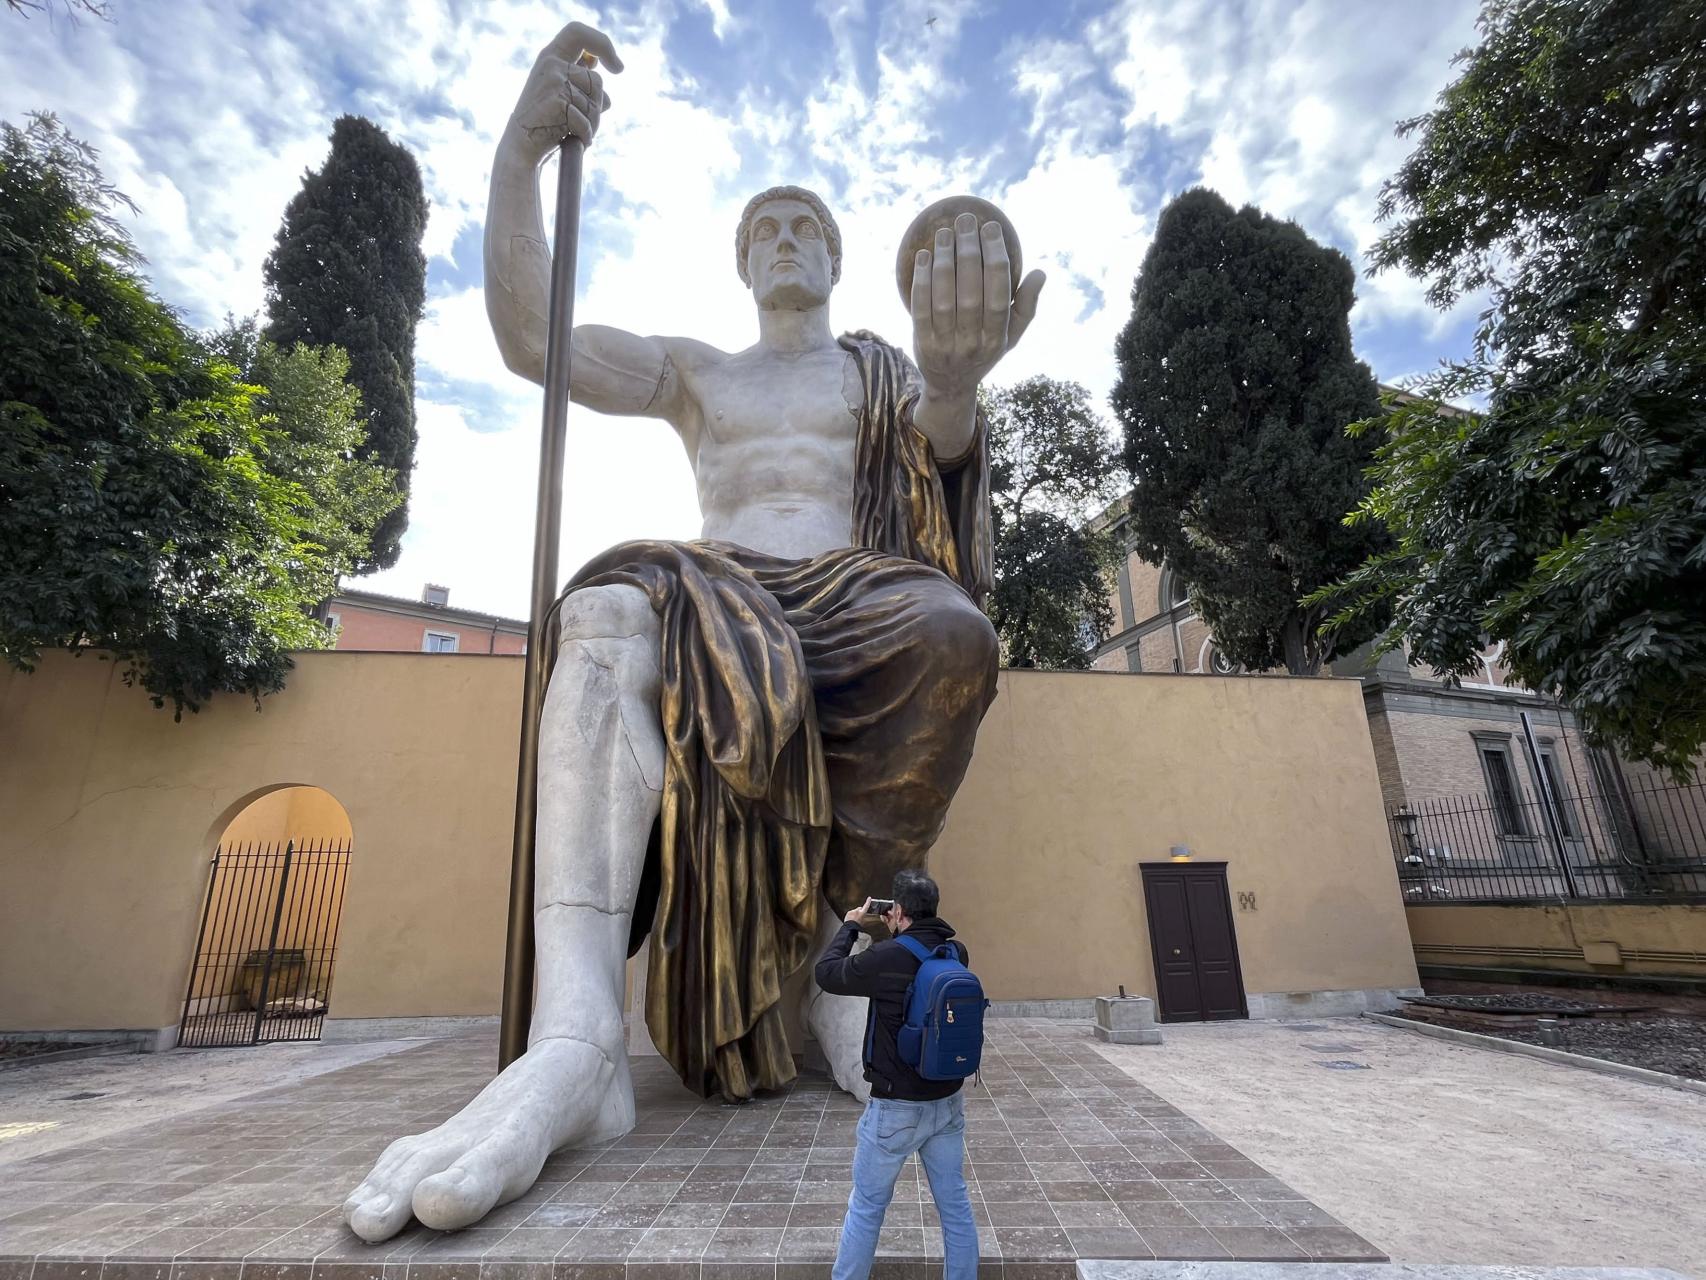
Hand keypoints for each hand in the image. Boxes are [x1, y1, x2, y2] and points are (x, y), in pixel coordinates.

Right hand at [508, 22, 624, 164]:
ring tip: (572, 130)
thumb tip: (603, 66)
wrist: (521, 148)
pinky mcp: (556, 101)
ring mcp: (553, 81)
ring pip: (596, 102)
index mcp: (551, 56)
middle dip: (597, 106)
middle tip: (583, 121)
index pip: (578, 33)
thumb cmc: (545, 122)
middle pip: (597, 80)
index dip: (602, 44)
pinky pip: (586, 121)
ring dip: (592, 123)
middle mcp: (551, 63)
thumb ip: (579, 78)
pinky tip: (570, 138)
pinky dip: (584, 135)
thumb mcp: (561, 93)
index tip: (618, 67)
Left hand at [844, 897, 873, 924]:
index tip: (869, 897)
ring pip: (855, 911)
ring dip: (855, 913)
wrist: (850, 928)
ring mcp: (852, 911)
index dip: (868, 901)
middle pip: (859, 908)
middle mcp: (857, 911)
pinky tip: (851, 919)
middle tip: (859, 916)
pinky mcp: (848, 912)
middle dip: (860, 910)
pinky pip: (851, 913)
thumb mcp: (864, 922)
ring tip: (854, 920)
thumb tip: (864, 915)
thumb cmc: (858, 926)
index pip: (866, 906)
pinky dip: (851, 915)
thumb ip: (864, 917)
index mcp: (862, 913)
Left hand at [911, 213, 1044, 396]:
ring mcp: (945, 346)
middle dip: (969, 253)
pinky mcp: (921, 344)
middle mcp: (972, 344)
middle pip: (970, 293)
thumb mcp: (1012, 336)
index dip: (995, 259)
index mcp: (997, 339)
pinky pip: (920, 308)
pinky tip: (924, 256)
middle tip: (966, 221)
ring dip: (944, 262)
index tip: (992, 228)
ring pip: (943, 299)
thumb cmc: (985, 349)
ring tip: (945, 233)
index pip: (1000, 294)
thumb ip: (1027, 306)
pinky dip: (921, 280)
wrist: (950, 386)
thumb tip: (1040, 272)